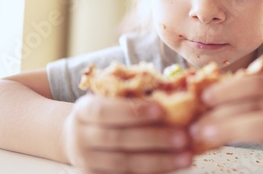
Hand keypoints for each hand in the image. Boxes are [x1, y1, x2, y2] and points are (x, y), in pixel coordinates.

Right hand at [62, 93, 192, 173]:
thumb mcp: (109, 100)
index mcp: (83, 111)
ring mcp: (86, 162)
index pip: (105, 111)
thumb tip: (173, 96)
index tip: (161, 110)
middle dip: (154, 138)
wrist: (77, 139)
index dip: (132, 111)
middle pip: (118, 140)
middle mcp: (81, 137)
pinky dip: (152, 173)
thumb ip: (132, 98)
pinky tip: (172, 167)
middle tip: (183, 136)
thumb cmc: (105, 114)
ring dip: (159, 161)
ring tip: (185, 157)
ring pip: (124, 164)